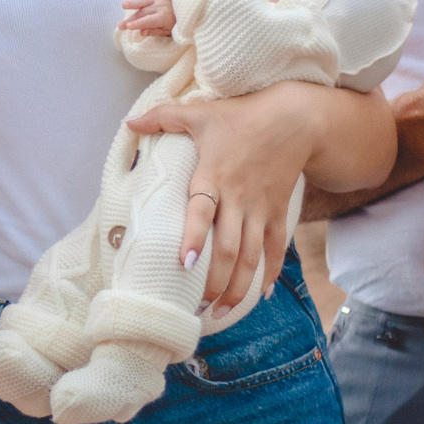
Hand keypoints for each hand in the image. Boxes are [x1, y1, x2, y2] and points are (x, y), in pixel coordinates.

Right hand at [119, 0, 175, 36]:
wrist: (182, 13)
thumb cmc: (172, 25)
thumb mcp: (165, 33)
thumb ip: (153, 31)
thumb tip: (141, 32)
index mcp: (163, 17)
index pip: (148, 21)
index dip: (138, 24)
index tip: (128, 26)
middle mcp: (160, 6)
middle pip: (142, 13)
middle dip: (131, 19)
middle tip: (120, 25)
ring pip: (142, 2)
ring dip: (132, 4)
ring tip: (123, 5)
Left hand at [127, 79, 324, 313]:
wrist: (295, 117)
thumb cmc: (242, 116)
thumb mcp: (200, 112)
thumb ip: (163, 117)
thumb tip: (128, 122)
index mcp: (213, 176)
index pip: (202, 211)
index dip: (194, 237)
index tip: (186, 263)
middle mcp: (238, 197)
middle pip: (228, 247)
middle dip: (215, 281)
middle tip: (198, 307)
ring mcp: (260, 207)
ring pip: (251, 255)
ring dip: (238, 286)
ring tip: (222, 310)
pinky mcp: (278, 211)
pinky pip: (276, 246)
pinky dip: (270, 271)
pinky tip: (262, 294)